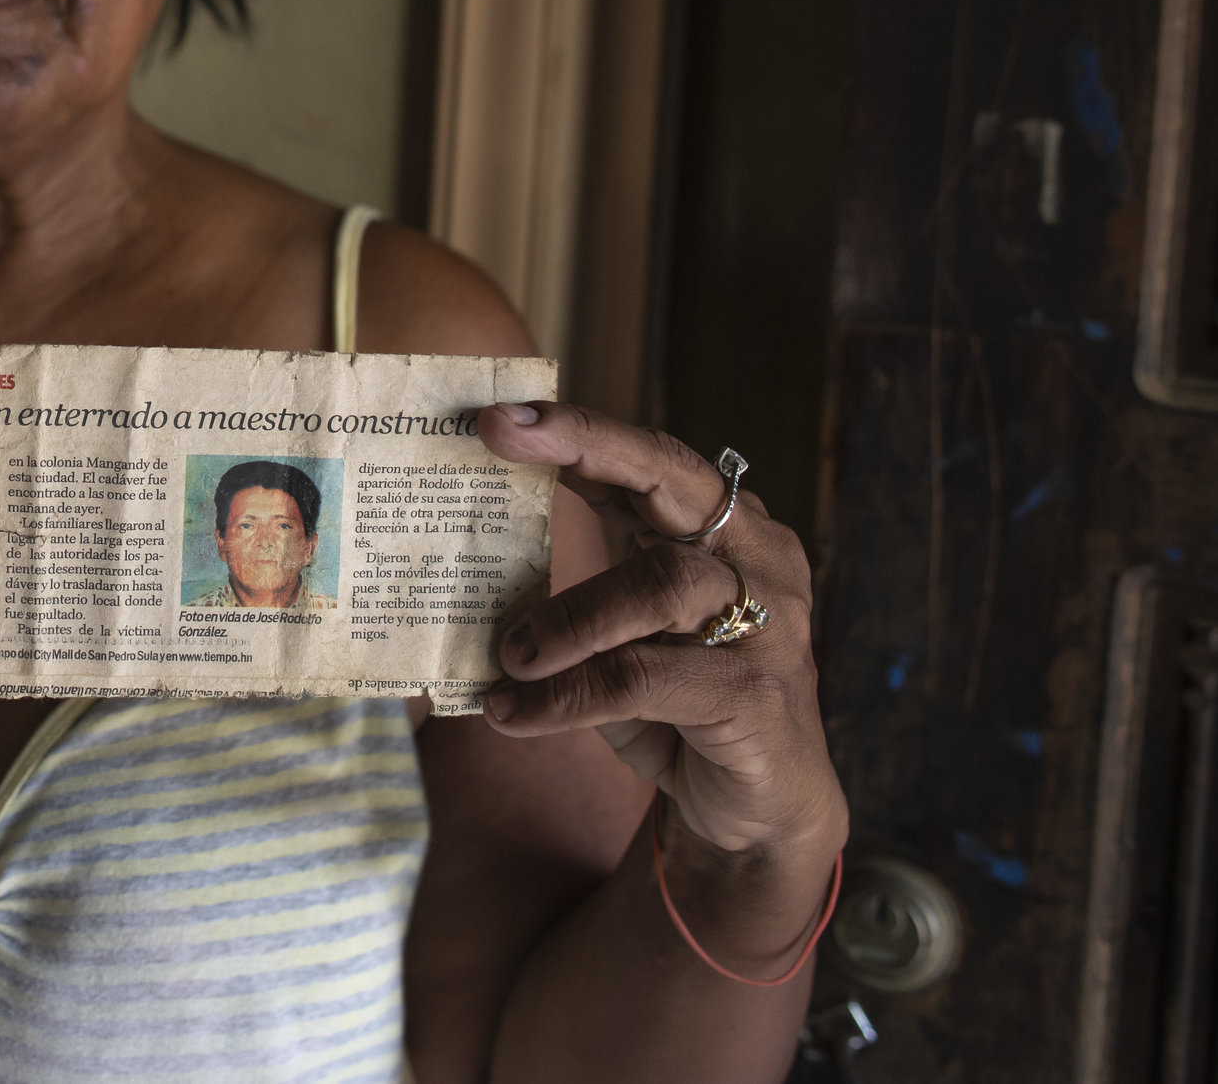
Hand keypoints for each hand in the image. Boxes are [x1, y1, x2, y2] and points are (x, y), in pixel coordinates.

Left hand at [477, 402, 844, 858]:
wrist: (755, 812)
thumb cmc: (673, 706)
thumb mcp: (616, 637)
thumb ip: (568, 591)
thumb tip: (457, 562)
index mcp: (722, 529)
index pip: (649, 460)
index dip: (579, 430)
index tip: (500, 413)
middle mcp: (757, 557)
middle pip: (670, 479)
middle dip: (585, 445)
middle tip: (497, 433)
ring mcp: (768, 623)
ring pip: (655, 587)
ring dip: (565, 620)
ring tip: (508, 654)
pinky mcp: (754, 694)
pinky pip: (640, 680)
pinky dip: (565, 697)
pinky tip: (512, 713)